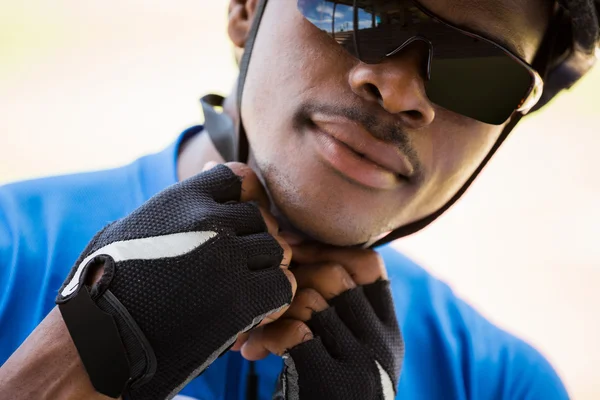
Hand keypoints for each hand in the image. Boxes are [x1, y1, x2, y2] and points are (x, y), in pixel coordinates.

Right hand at [55, 163, 296, 399]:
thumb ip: (178, 203)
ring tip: (239, 289)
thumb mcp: (133, 226)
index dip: (241, 200)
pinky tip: (253, 308)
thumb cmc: (107, 285)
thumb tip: (213, 166)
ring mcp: (227, 259)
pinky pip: (282, 286)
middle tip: (234, 266)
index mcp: (182, 198)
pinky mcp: (241, 301)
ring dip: (262, 270)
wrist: (97, 342)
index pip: (239, 178)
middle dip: (251, 240)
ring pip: (275, 251)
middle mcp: (210, 221)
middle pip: (260, 219)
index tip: (233, 222)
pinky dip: (273, 298)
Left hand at [240, 244, 403, 399]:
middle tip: (260, 288)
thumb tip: (295, 253)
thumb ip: (339, 315)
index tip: (291, 255)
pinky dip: (267, 336)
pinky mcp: (335, 383)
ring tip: (249, 326)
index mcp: (389, 331)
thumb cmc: (325, 396)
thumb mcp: (346, 354)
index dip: (327, 252)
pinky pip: (297, 333)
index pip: (370, 266)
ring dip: (271, 308)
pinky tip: (251, 350)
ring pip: (312, 300)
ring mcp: (364, 365)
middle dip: (289, 276)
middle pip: (335, 276)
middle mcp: (383, 344)